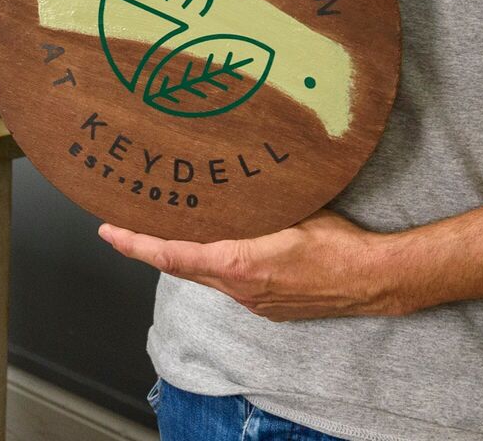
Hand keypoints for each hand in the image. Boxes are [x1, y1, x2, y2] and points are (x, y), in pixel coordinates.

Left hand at [98, 210, 413, 319]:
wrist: (372, 281)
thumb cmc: (337, 243)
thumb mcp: (292, 210)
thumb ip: (255, 202)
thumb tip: (230, 176)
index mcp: (239, 265)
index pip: (174, 256)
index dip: (137, 245)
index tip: (109, 232)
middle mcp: (239, 290)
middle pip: (179, 268)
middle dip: (145, 248)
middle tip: (117, 229)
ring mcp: (253, 302)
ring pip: (202, 277)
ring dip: (176, 257)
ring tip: (153, 232)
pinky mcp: (267, 306)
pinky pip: (226, 284)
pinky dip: (206, 266)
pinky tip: (206, 248)